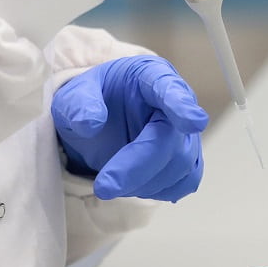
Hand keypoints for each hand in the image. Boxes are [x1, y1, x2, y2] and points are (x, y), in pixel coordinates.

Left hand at [51, 56, 206, 201]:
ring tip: (111, 179)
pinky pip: (183, 182)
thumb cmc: (93, 100)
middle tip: (104, 187)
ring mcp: (184, 133)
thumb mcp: (73, 95)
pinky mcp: (186, 159)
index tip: (193, 122)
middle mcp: (176, 102)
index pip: (170, 88)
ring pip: (179, 165)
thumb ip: (79, 103)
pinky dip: (156, 190)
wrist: (99, 119)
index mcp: (151, 76)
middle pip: (171, 139)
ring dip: (142, 182)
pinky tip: (133, 184)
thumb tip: (90, 123)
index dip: (181, 106)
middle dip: (138, 166)